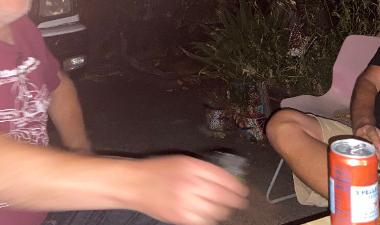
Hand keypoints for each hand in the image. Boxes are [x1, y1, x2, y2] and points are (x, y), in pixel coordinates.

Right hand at [129, 155, 248, 224]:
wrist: (136, 183)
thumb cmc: (159, 170)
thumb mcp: (183, 161)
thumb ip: (204, 169)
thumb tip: (225, 179)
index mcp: (193, 166)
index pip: (223, 178)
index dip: (237, 186)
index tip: (244, 191)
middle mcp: (190, 183)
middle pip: (222, 195)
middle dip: (235, 200)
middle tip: (241, 202)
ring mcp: (185, 202)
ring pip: (215, 211)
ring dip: (225, 211)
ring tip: (227, 209)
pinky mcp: (179, 217)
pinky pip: (203, 222)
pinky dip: (211, 220)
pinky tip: (213, 216)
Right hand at [354, 124, 379, 157]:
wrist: (362, 130)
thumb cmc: (374, 134)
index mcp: (368, 129)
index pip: (371, 132)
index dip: (375, 139)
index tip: (378, 146)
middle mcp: (361, 133)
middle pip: (366, 141)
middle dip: (372, 149)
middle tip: (379, 157)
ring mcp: (356, 138)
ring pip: (362, 146)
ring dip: (369, 154)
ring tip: (375, 160)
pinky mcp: (354, 144)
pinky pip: (359, 150)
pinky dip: (365, 156)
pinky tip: (370, 160)